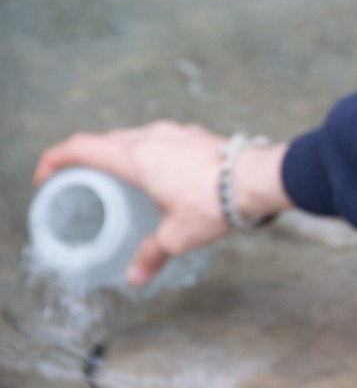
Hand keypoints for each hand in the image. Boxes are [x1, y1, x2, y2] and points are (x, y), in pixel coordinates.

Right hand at [34, 121, 291, 285]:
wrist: (258, 178)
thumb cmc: (214, 202)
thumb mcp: (177, 235)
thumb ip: (152, 254)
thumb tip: (135, 276)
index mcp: (136, 157)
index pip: (81, 147)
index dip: (56, 159)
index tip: (47, 175)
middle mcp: (152, 136)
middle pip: (107, 140)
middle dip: (88, 158)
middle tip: (82, 179)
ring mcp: (176, 131)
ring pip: (135, 136)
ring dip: (121, 152)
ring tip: (121, 177)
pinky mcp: (196, 134)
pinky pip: (161, 138)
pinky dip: (149, 151)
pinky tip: (161, 172)